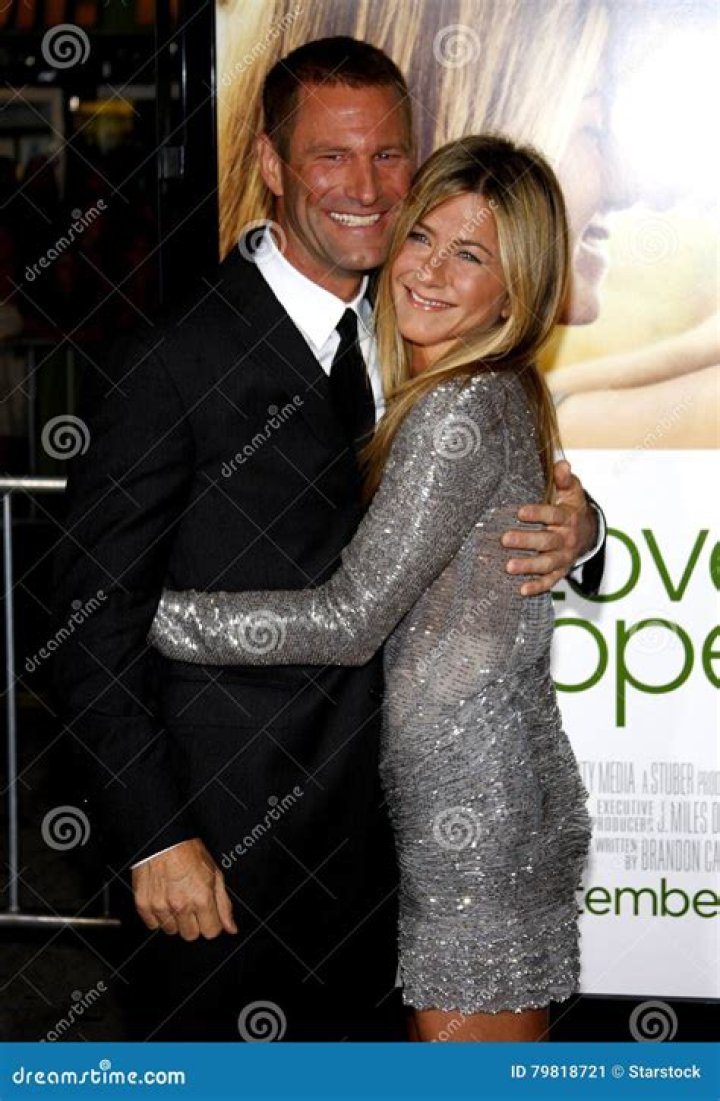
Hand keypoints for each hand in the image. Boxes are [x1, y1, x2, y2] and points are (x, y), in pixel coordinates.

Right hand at [132, 837, 237, 940]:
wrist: (163, 839)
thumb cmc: (189, 851)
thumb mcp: (215, 874)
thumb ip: (224, 904)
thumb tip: (231, 927)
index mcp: (201, 898)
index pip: (211, 932)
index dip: (211, 923)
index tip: (208, 915)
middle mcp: (181, 905)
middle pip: (190, 935)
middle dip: (194, 923)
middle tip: (191, 905)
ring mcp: (160, 906)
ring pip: (171, 931)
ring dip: (175, 920)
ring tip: (176, 899)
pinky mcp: (144, 905)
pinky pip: (152, 925)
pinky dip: (158, 916)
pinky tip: (163, 899)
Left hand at [502, 460, 596, 595]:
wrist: (587, 532)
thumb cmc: (572, 508)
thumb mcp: (572, 491)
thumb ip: (565, 479)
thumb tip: (562, 464)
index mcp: (567, 518)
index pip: (553, 515)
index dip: (537, 513)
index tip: (520, 512)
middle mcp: (565, 539)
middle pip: (546, 541)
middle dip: (526, 541)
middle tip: (505, 539)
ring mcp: (563, 557)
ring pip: (546, 563)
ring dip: (528, 566)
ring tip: (509, 566)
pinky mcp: (560, 570)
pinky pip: (550, 581)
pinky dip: (537, 586)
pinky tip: (521, 589)